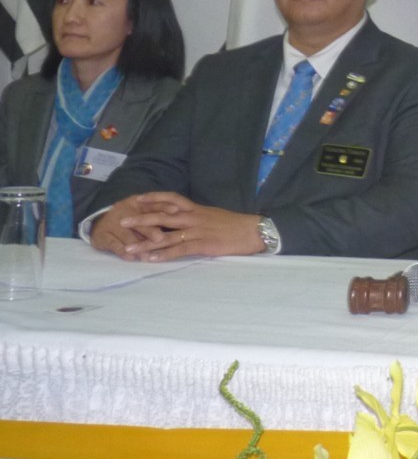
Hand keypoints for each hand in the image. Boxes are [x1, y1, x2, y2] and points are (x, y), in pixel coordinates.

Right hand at [90, 192, 196, 259]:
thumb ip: (158, 213)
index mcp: (137, 203)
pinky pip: (113, 244)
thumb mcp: (142, 211)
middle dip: (150, 230)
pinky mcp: (102, 236)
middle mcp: (124, 211)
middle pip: (139, 221)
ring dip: (137, 245)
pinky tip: (130, 257)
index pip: (152, 204)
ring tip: (147, 255)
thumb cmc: (129, 218)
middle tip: (160, 238)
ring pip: (127, 235)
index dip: (164, 206)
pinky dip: (122, 251)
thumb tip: (180, 216)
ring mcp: (112, 224)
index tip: (177, 211)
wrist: (99, 223)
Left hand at [93, 192, 264, 261]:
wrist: (254, 230)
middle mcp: (194, 217)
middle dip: (141, 219)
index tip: (136, 199)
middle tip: (122, 220)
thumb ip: (197, 217)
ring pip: (166, 236)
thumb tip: (183, 218)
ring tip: (128, 248)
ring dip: (145, 243)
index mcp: (197, 209)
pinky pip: (180, 250)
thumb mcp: (214, 215)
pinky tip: (151, 260)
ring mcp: (198, 231)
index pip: (171, 199)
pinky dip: (164, 255)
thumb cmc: (235, 224)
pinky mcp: (203, 244)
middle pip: (163, 216)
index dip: (153, 198)